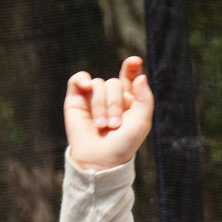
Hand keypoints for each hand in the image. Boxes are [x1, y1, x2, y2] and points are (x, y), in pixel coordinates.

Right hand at [63, 55, 153, 170]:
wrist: (100, 159)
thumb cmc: (123, 144)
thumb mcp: (141, 122)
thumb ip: (145, 98)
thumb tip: (140, 75)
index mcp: (129, 100)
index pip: (129, 76)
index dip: (131, 67)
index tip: (135, 61)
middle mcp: (111, 96)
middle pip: (114, 83)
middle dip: (115, 104)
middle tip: (114, 125)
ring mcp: (93, 97)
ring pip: (98, 84)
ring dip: (101, 106)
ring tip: (102, 126)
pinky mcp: (76, 99)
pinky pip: (78, 79)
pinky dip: (82, 80)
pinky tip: (86, 87)